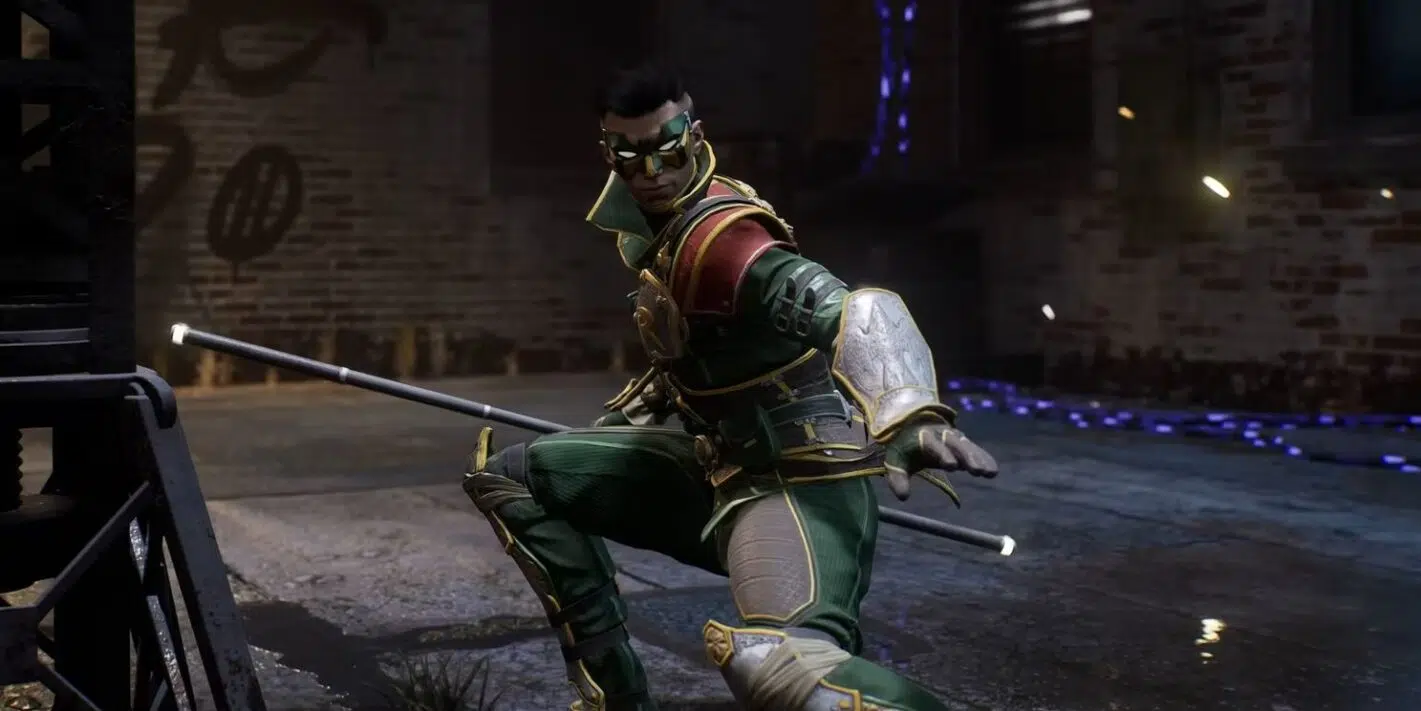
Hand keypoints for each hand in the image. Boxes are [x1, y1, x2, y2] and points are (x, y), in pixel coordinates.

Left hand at [882, 420, 997, 501]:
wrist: (912, 424)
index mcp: (921, 437)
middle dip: (966, 457)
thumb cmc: (904, 447)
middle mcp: (940, 434)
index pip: (933, 445)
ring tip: (990, 473)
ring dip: (979, 459)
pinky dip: (984, 458)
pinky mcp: (962, 441)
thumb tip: (903, 497)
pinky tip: (994, 471)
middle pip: (955, 444)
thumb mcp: (896, 461)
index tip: (951, 466)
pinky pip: (974, 449)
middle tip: (977, 471)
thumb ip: (898, 479)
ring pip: (967, 446)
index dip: (942, 454)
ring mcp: (953, 436)